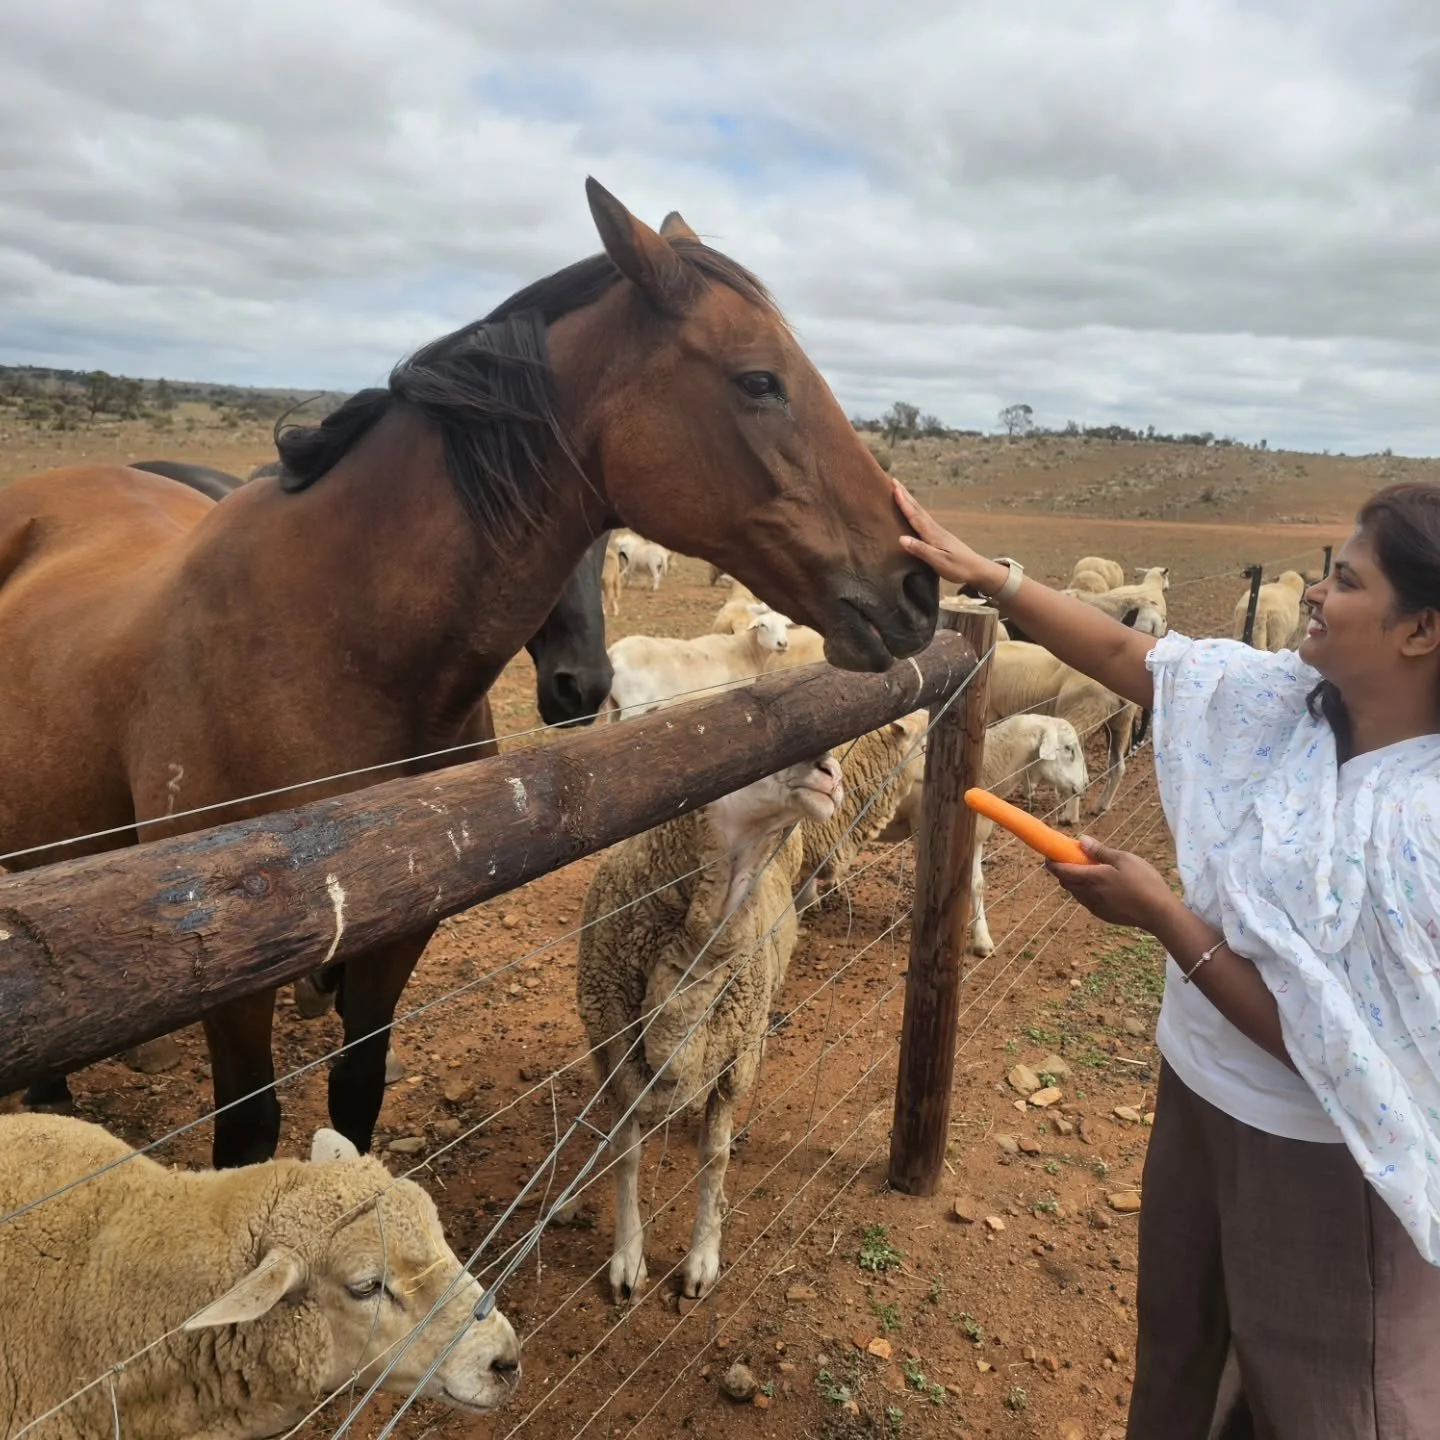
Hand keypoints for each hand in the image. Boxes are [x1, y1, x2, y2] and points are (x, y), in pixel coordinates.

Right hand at [891, 481, 999, 590]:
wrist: (976, 569)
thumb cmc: (958, 567)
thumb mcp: (938, 561)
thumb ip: (920, 549)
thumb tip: (901, 538)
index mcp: (932, 534)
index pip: (915, 515)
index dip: (904, 503)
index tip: (894, 488)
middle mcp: (934, 529)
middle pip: (917, 509)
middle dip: (905, 495)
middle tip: (894, 481)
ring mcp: (938, 531)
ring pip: (920, 512)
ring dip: (910, 501)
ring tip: (900, 492)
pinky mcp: (939, 536)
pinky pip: (923, 519)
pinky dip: (916, 511)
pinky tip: (914, 513)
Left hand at [1045, 836, 1178, 932]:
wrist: (1158, 913)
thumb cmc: (1144, 882)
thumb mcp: (1124, 859)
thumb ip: (1100, 851)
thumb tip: (1081, 840)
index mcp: (1092, 878)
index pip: (1061, 870)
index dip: (1052, 862)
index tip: (1050, 854)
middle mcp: (1088, 894)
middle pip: (1065, 882)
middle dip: (1062, 870)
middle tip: (1070, 859)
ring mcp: (1095, 907)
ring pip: (1075, 892)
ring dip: (1074, 882)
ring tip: (1088, 871)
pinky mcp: (1103, 915)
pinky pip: (1086, 901)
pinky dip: (1086, 891)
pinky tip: (1100, 886)